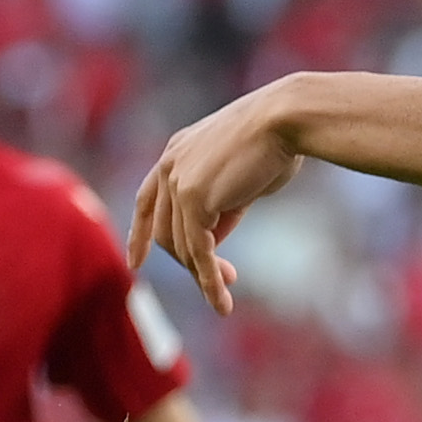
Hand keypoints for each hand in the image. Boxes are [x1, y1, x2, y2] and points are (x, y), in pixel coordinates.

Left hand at [126, 84, 306, 313]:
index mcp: (177, 152)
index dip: (139, 234)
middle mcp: (169, 165)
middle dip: (190, 262)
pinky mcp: (194, 199)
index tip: (136, 262)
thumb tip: (211, 240)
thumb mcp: (240, 176)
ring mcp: (178, 182)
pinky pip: (198, 252)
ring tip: (227, 294)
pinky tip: (222, 302)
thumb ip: (220, 205)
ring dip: (204, 275)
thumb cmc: (276, 142)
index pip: (148, 200)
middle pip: (165, 231)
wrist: (285, 119)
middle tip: (224, 280)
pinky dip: (208, 281)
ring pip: (181, 246)